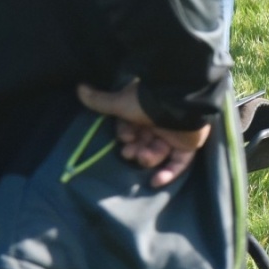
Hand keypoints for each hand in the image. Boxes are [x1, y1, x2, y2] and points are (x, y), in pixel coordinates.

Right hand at [77, 80, 210, 188]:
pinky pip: (179, 163)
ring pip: (158, 153)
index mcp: (144, 113)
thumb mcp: (120, 103)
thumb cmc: (148, 103)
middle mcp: (158, 124)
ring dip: (149, 158)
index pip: (131, 129)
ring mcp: (174, 135)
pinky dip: (168, 173)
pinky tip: (155, 181)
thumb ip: (100, 100)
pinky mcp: (188, 144)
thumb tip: (80, 87)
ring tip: (145, 155)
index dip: (126, 135)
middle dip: (135, 150)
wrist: (179, 103)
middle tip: (132, 151)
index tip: (125, 137)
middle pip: (143, 143)